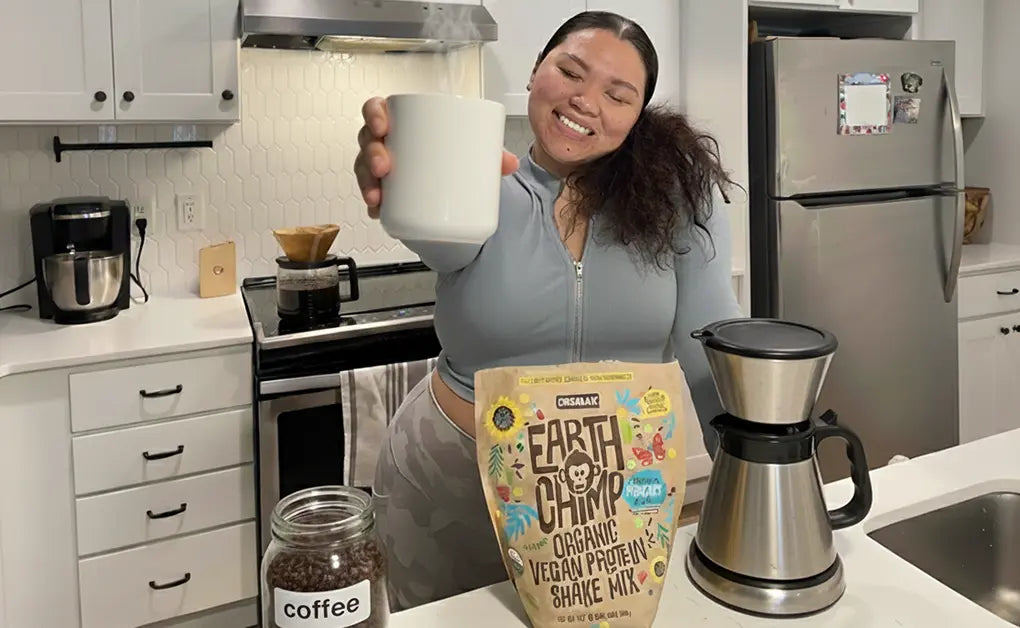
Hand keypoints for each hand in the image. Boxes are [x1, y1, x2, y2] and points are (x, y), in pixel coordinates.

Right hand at [354, 96, 520, 218]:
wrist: (452, 191)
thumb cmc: (452, 158)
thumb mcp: (472, 152)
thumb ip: (491, 154)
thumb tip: (509, 163)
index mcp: (402, 124)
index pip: (377, 109)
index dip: (374, 113)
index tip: (384, 125)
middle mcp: (386, 144)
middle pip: (367, 141)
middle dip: (371, 153)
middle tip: (385, 166)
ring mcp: (381, 171)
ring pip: (364, 170)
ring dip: (366, 182)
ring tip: (378, 194)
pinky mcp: (386, 196)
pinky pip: (372, 198)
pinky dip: (374, 206)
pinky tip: (377, 210)